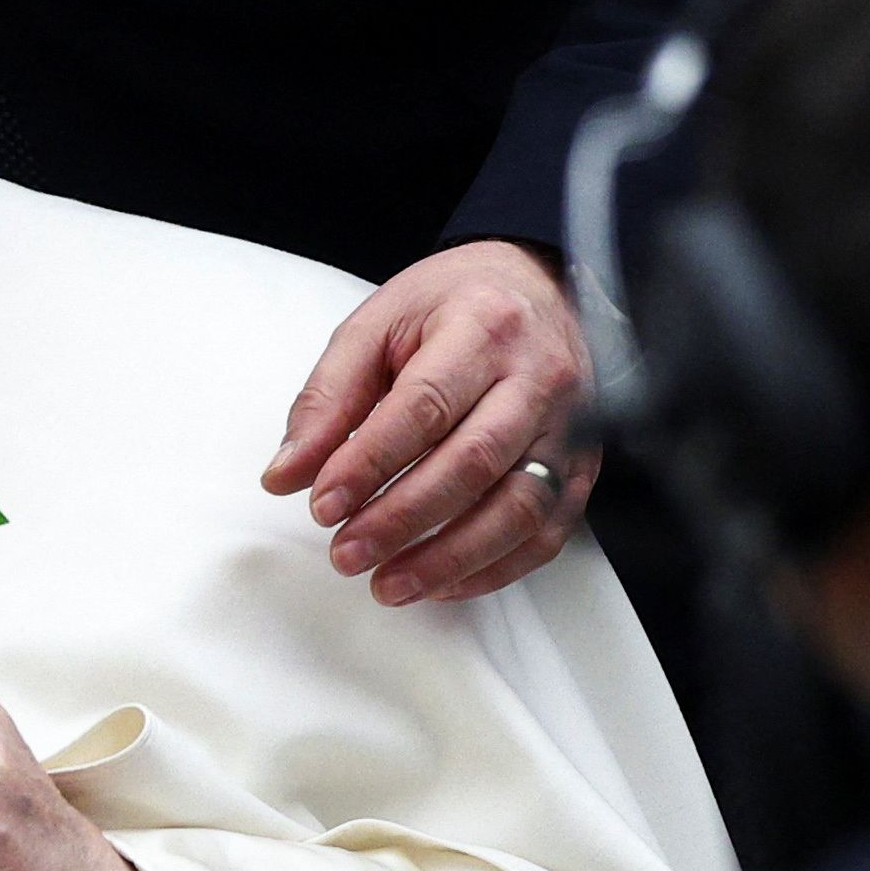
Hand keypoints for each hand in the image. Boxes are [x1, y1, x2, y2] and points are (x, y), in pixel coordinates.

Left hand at [262, 240, 596, 604]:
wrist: (537, 287)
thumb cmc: (452, 307)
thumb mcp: (374, 327)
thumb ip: (327, 400)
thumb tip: (286, 475)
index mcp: (481, 327)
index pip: (424, 406)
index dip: (370, 463)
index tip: (324, 505)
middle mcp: (538, 376)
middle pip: (473, 462)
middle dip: (402, 519)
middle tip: (347, 554)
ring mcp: (570, 425)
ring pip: (518, 507)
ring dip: (449, 558)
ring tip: (388, 584)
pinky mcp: (583, 465)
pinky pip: (546, 531)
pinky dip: (494, 568)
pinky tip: (442, 583)